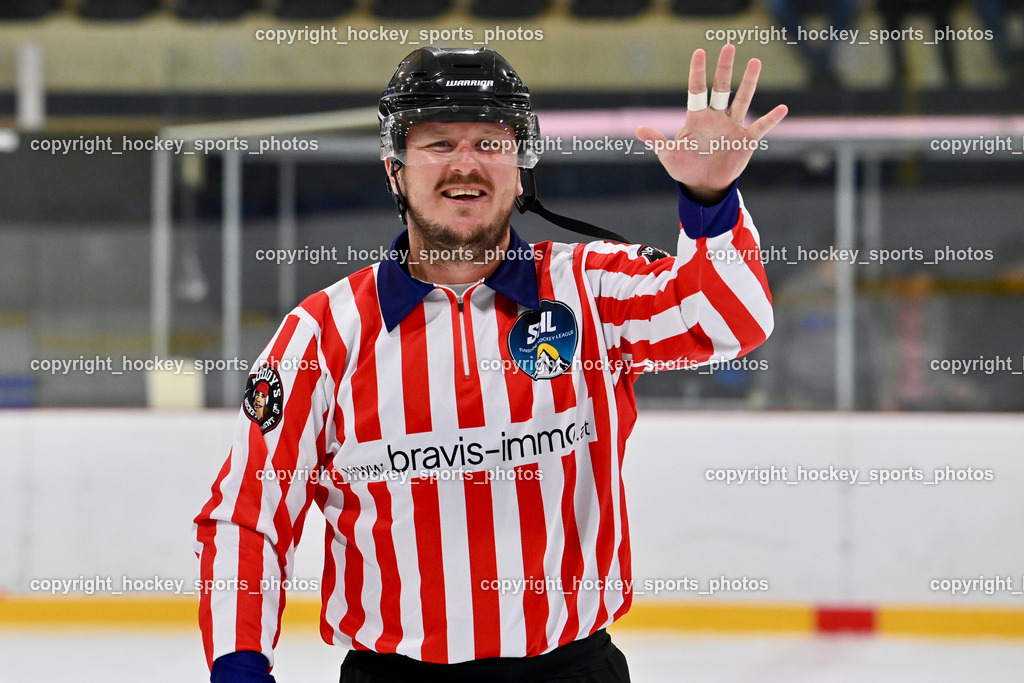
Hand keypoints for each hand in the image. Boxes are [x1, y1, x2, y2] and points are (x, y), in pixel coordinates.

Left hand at [636, 44, 787, 202]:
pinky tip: (782, 108)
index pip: (697, 89)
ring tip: (755, 62)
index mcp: (697, 117)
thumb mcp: (668, 155)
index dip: (698, 72)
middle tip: (729, 46)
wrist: (703, 186)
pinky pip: (760, 127)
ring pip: (742, 100)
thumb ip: (656, 141)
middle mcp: (716, 116)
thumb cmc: (685, 167)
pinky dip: (771, 119)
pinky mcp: (746, 140)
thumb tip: (637, 130)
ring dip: (749, 82)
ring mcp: (732, 126)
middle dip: (724, 68)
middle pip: (721, 88)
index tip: (699, 52)